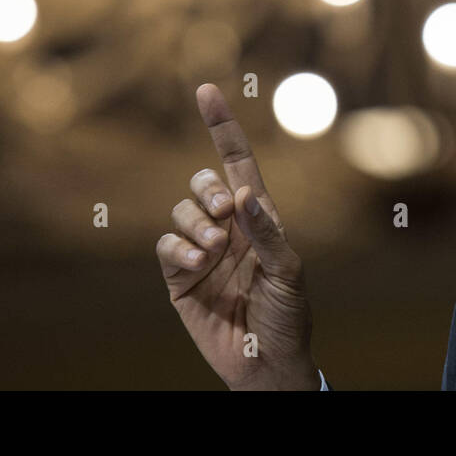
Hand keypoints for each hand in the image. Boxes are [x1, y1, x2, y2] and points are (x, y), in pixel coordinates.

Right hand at [156, 83, 320, 389]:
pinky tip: (197, 263)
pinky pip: (167, 247)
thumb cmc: (288, 316)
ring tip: (213, 249)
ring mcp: (201, 251)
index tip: (206, 91)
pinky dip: (178, 249)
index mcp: (258, 217)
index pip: (237, 161)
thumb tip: (243, 194)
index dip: (222, 126)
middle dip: (207, 188)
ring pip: (181, 212)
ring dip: (195, 223)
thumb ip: (266, 231)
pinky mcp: (179, 278)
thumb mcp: (288, 271)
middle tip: (223, 210)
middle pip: (202, 182)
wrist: (265, 364)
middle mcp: (227, 228)